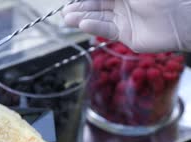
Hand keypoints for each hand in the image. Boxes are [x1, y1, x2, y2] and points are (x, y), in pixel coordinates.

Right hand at [62, 0, 190, 52]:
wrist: (180, 16)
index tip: (71, 0)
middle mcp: (123, 4)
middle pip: (96, 6)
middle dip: (80, 8)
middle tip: (65, 11)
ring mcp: (125, 20)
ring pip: (99, 18)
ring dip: (82, 18)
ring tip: (67, 18)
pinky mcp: (126, 35)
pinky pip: (107, 30)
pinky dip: (94, 27)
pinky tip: (83, 25)